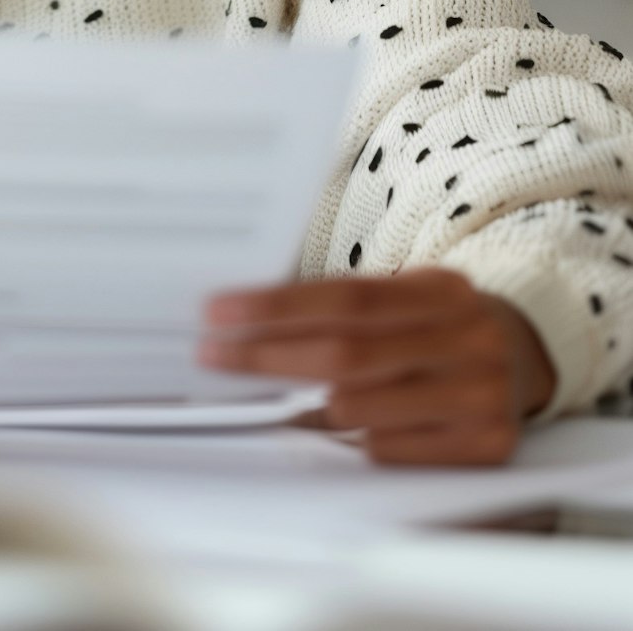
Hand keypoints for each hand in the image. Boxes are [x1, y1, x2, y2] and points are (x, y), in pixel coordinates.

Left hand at [196, 267, 556, 465]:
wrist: (527, 357)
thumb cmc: (440, 326)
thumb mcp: (406, 298)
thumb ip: (343, 310)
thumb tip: (254, 327)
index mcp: (440, 290)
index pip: (345, 296)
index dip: (277, 307)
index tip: (220, 314)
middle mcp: (466, 339)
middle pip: (347, 353)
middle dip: (269, 355)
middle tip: (215, 356)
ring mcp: (481, 395)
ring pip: (363, 408)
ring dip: (313, 407)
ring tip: (289, 399)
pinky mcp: (486, 446)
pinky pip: (391, 451)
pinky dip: (360, 439)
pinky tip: (354, 426)